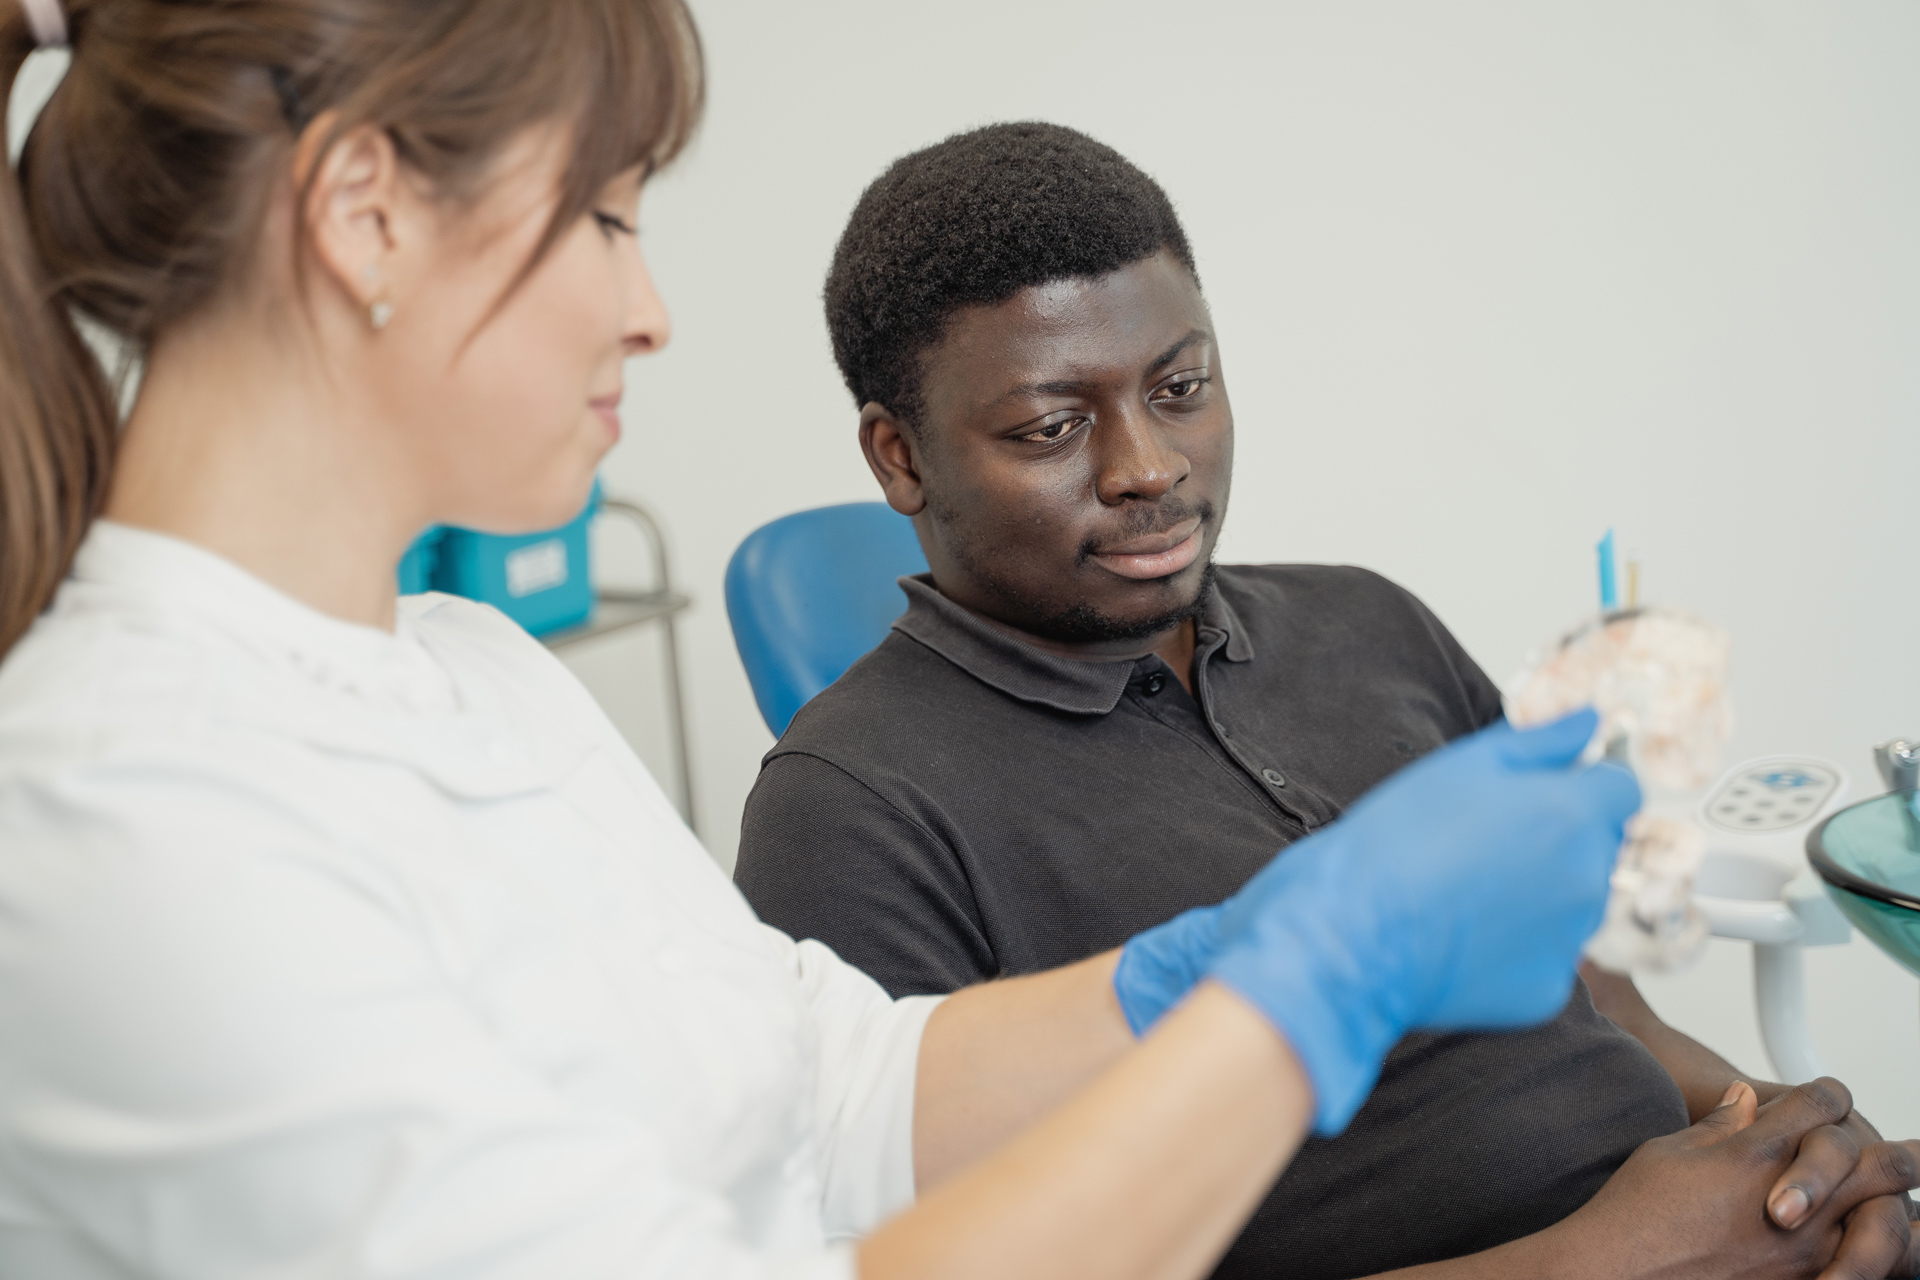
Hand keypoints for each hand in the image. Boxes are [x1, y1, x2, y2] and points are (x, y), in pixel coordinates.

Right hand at [1204, 709, 1639, 1131]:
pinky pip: (1544, 956)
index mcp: (1572, 816)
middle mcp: (1588, 880)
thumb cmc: (1398, 841)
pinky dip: (1514, 946)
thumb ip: (1542, 740)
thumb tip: (1591, 719)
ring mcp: (1571, 941)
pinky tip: (1462, 933)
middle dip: (1557, 837)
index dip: (1582, 785)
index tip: (1538, 794)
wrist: (1354, 931)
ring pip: (1572, 902)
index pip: (1621, 789)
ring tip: (1465, 888)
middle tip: (1483, 841)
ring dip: (1539, 891)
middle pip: (1596, 847)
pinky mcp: (1545, 989)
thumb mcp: (1464, 765)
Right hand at [1551, 1079, 1919, 1279]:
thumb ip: (1720, 1125)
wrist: (1621, 1271)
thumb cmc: (1636, 1212)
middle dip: (1897, 1154)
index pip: (1820, 1103)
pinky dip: (1876, 1258)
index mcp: (1757, 1151)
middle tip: (1913, 1154)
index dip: (1826, 1096)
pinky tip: (1872, 1253)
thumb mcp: (1670, 1150)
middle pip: (1874, 1161)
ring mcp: (1806, 1248)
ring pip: (1883, 1219)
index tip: (1826, 1101)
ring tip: (1905, 1199)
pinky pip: (1863, 1269)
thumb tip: (1747, 1100)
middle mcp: (1794, 1197)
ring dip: (1896, 1206)